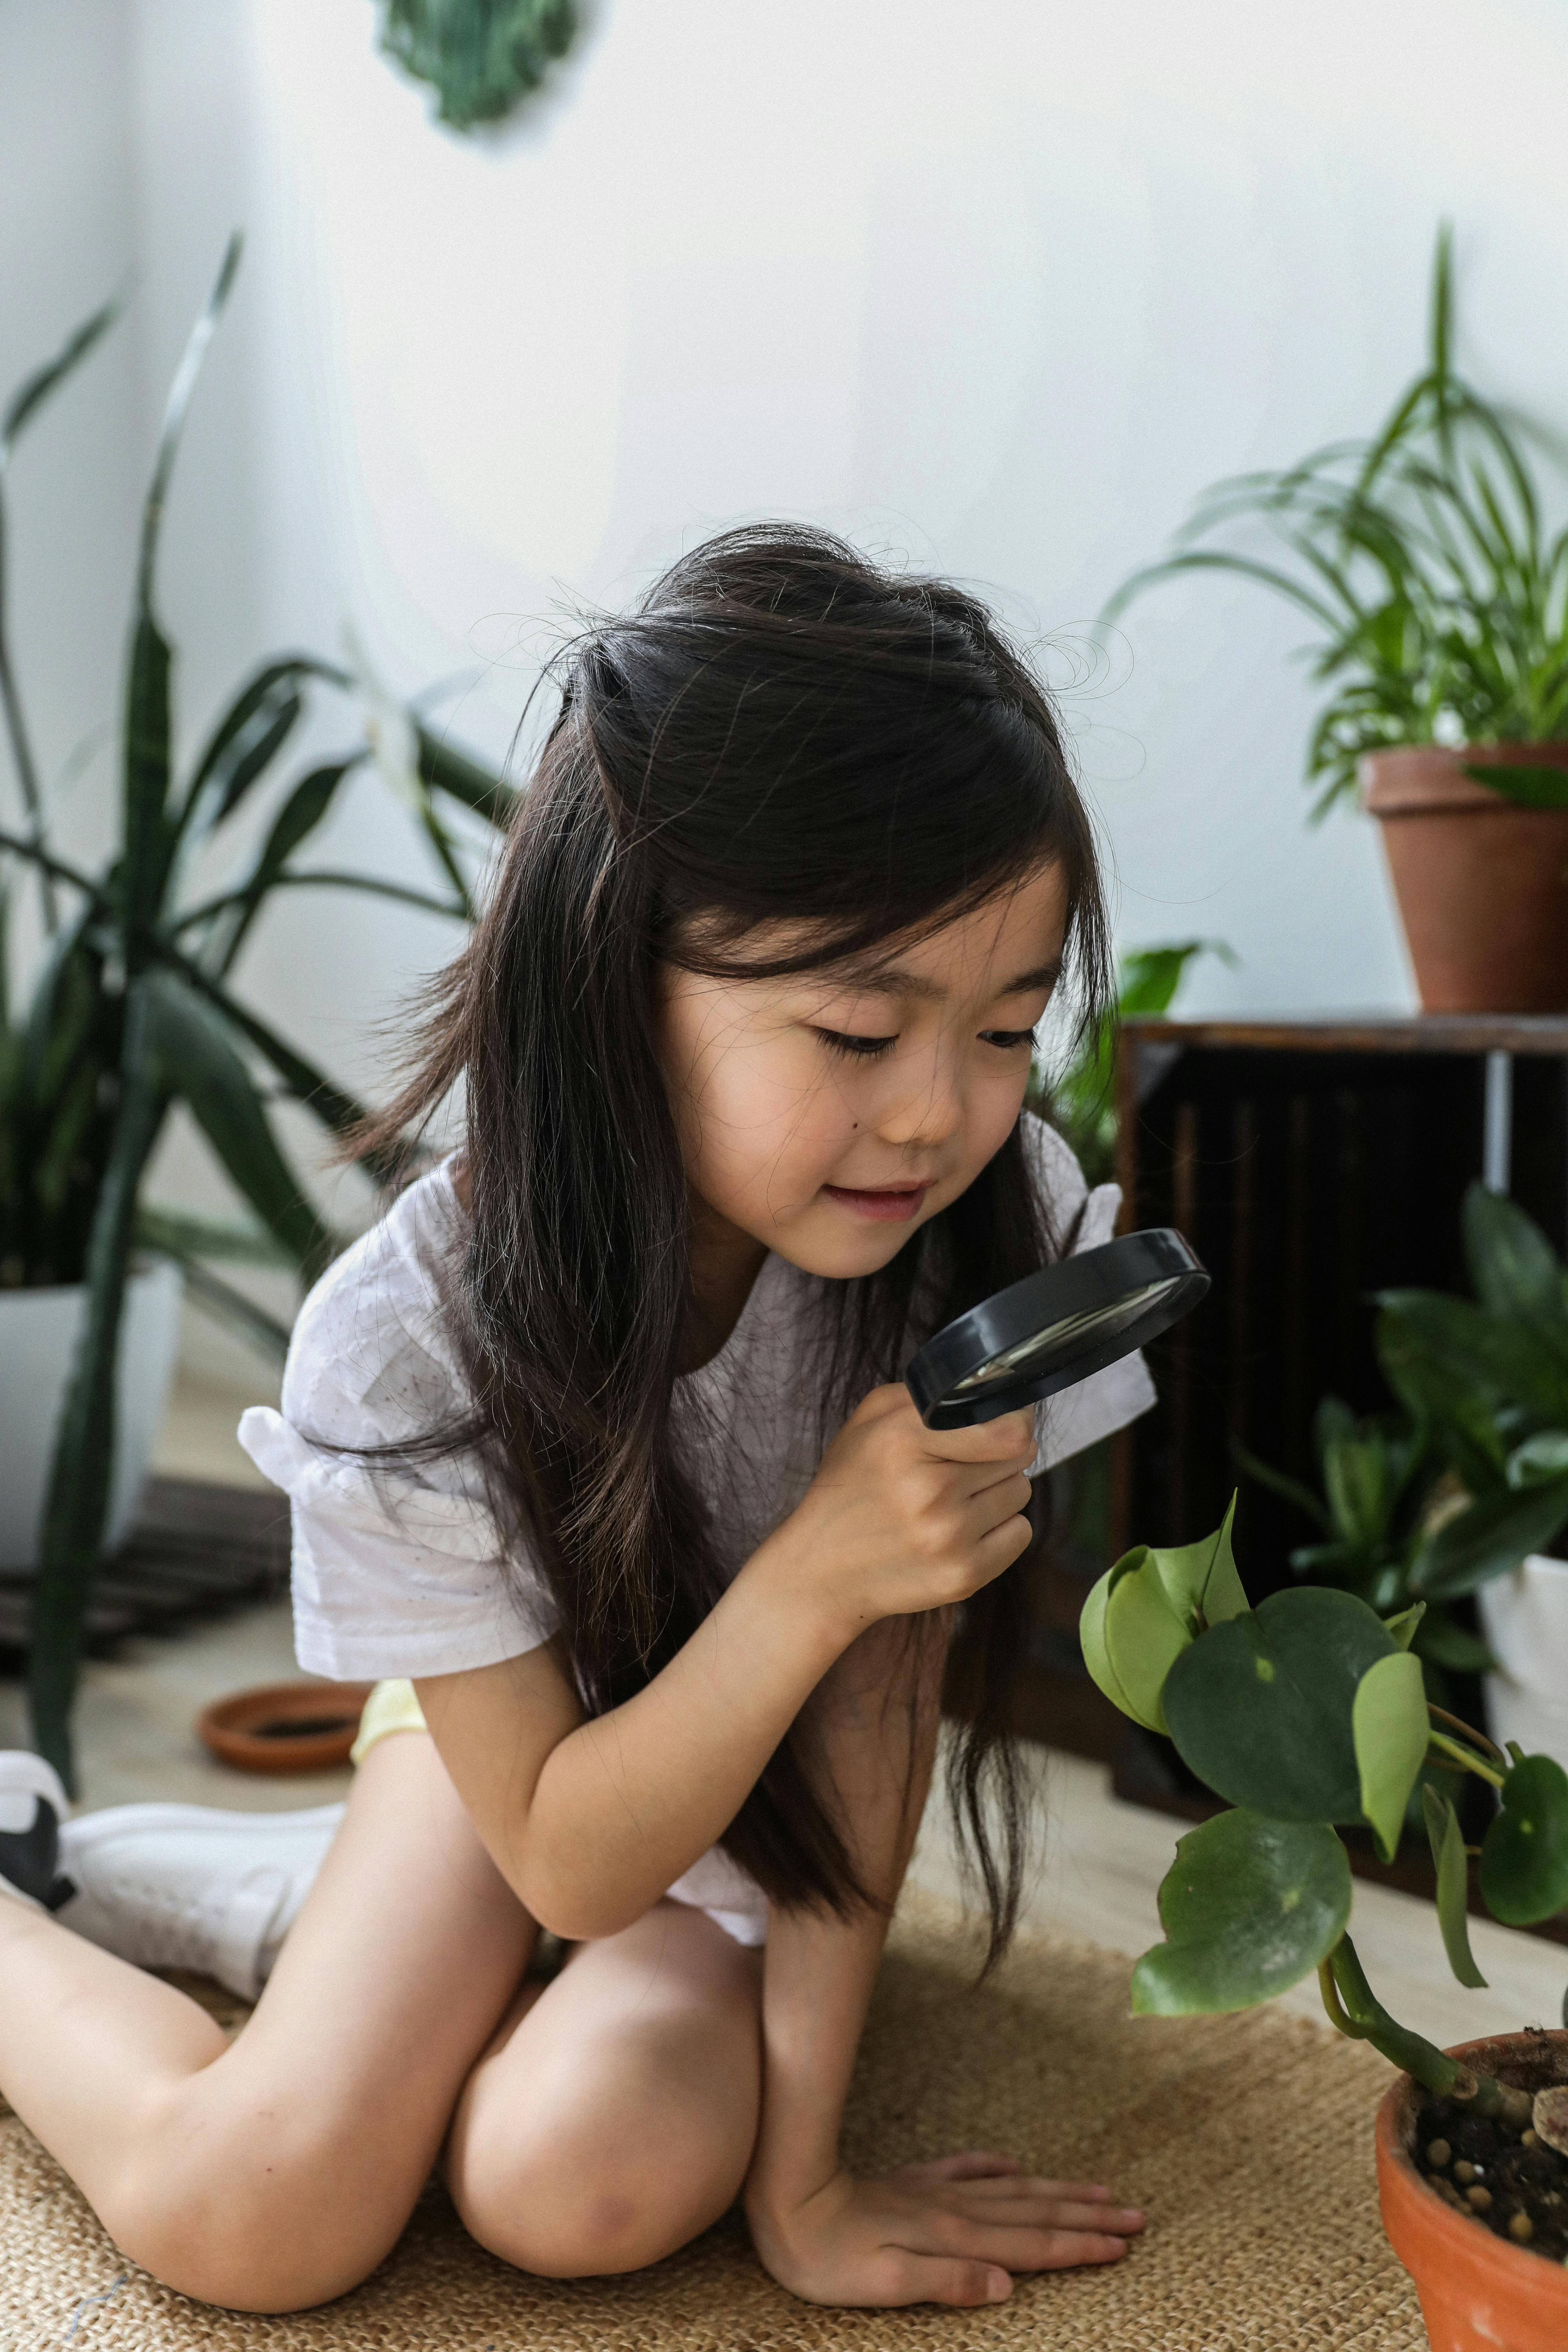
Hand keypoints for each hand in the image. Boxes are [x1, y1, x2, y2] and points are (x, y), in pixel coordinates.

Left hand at [748, 2152, 1144, 2307]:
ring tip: (1098, 2191)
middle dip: (1089, 2217)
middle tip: (1135, 2217)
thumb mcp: (885, 2282)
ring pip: (1013, 2191)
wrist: (786, 2197)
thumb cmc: (829, 2256)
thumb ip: (948, 2282)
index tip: (1123, 2245)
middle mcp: (955, 2211)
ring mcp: (934, 2193)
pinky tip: (1015, 2165)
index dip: (1081, 2247)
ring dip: (1058, 2193)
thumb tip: (1008, 2285)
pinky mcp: (911, 2184)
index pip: (1033, 2246)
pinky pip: (968, 2171)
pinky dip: (999, 2169)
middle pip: (1037, 2214)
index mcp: (955, 2239)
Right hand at [763, 1385, 1035, 1640]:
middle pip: (1018, 1457)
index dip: (1015, 1420)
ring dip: (997, 1492)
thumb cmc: (851, 1487)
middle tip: (959, 1466)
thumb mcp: (870, 1421)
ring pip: (1020, 1493)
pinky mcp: (962, 1576)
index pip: (1007, 1429)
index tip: (1004, 1422)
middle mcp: (929, 1491)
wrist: (822, 1571)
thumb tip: (993, 1390)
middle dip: (996, 1456)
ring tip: (954, 1501)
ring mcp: (948, 1538)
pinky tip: (962, 1531)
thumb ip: (929, 1394)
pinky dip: (1000, 1530)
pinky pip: (1020, 1534)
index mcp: (903, 1441)